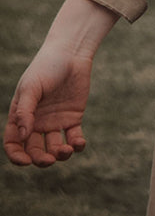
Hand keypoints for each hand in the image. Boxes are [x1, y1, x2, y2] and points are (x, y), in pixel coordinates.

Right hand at [4, 44, 93, 166]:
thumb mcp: (31, 87)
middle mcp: (36, 122)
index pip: (14, 143)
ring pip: (55, 148)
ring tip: (66, 150)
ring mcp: (55, 121)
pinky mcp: (73, 118)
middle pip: (35, 150)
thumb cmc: (46, 67)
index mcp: (21, 115)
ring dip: (60, 154)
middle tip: (50, 159)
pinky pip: (73, 138)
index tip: (26, 162)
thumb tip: (23, 136)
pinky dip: (77, 145)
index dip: (17, 156)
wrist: (71, 53)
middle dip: (41, 159)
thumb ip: (25, 111)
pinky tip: (79, 143)